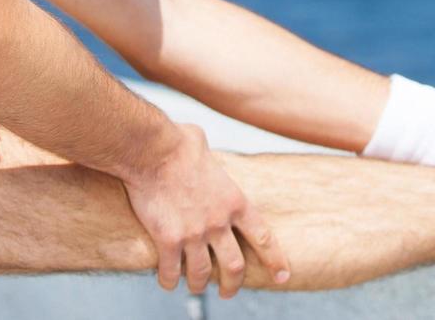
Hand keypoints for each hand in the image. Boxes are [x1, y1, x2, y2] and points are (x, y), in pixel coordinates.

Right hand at [122, 123, 291, 297]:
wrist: (153, 150)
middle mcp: (219, 222)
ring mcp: (194, 234)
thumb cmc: (177, 143)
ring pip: (202, 275)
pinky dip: (170, 281)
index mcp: (235, 201)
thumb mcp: (206, 149)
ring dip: (199, 285)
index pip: (263, 238)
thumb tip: (199, 148)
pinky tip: (168, 281)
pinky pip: (171, 272)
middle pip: (234, 267)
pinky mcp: (168, 240)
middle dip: (233, 285)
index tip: (281, 277)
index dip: (274, 261)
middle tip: (228, 292)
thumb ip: (209, 159)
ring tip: (195, 287)